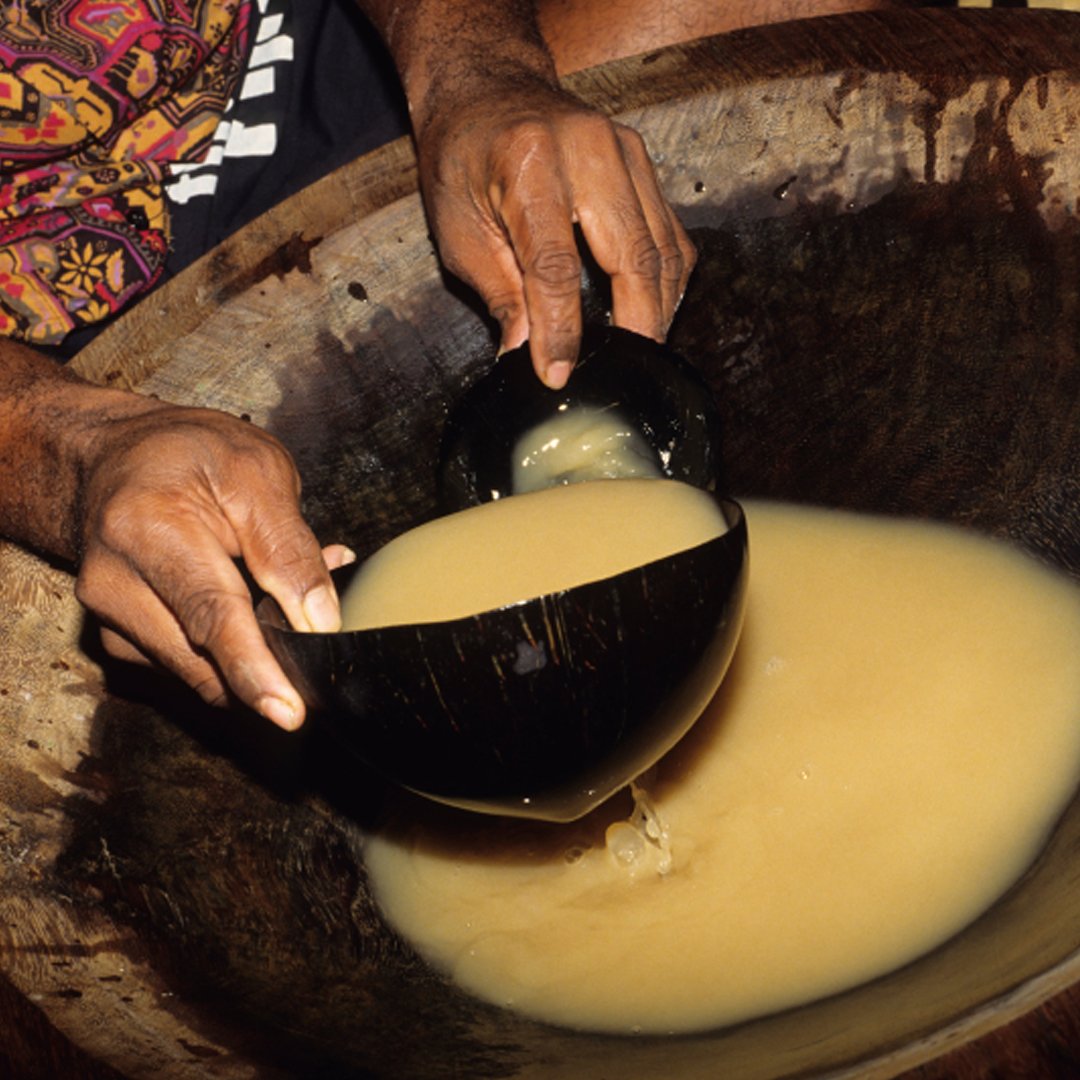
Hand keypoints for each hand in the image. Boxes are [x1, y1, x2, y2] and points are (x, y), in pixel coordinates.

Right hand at [74, 404, 343, 729]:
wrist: (112, 457)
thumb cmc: (187, 454)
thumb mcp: (256, 472)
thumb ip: (289, 549)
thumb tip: (320, 621)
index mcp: (147, 527)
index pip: (209, 615)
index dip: (254, 669)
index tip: (288, 712)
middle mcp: (113, 581)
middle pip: (202, 657)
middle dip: (266, 662)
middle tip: (312, 625)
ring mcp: (109, 616)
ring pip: (199, 669)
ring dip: (251, 647)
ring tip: (275, 586)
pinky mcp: (118, 638)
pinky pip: (189, 663)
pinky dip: (228, 645)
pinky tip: (247, 601)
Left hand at [414, 74, 695, 387]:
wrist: (487, 89)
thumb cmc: (462, 158)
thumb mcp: (458, 230)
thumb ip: (498, 292)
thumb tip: (523, 354)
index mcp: (527, 163)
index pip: (555, 266)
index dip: (561, 329)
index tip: (558, 374)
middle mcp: (586, 148)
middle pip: (631, 256)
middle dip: (635, 325)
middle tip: (627, 372)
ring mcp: (623, 149)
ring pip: (662, 247)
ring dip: (659, 308)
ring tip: (642, 352)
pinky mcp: (643, 159)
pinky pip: (670, 231)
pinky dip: (666, 280)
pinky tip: (653, 311)